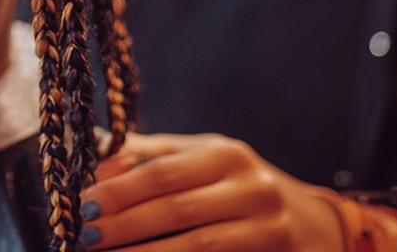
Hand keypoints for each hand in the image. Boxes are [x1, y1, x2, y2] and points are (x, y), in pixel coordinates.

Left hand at [79, 132, 343, 250]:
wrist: (312, 224)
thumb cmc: (241, 188)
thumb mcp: (205, 161)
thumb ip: (154, 159)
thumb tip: (98, 164)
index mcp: (227, 155)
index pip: (162, 172)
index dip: (120, 191)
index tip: (84, 206)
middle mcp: (252, 187)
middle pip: (176, 209)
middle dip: (124, 226)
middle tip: (85, 236)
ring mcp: (268, 228)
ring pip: (196, 246)